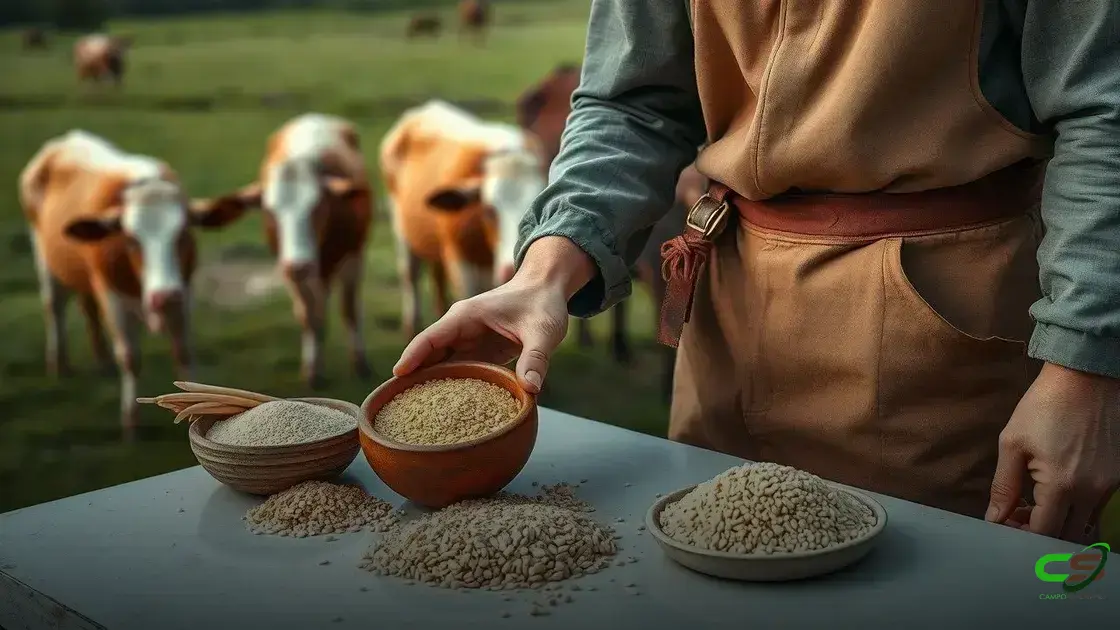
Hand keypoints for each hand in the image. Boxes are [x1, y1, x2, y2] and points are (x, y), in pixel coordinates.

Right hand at [393, 237, 595, 393]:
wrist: (548, 289)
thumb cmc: (542, 302)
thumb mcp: (542, 330)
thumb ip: (536, 358)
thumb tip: (530, 389)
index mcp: (466, 316)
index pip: (431, 338)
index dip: (413, 356)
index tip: (397, 376)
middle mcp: (461, 328)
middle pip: (430, 355)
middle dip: (415, 377)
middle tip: (401, 406)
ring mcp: (469, 341)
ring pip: (443, 365)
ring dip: (432, 385)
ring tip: (418, 413)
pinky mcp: (480, 352)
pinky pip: (461, 371)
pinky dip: (454, 387)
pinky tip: (448, 410)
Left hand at [986, 362, 1119, 541]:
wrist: (1085, 378)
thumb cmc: (1043, 406)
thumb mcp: (1013, 444)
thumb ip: (1004, 486)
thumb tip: (995, 518)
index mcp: (1062, 486)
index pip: (1043, 532)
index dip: (1021, 535)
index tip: (1005, 524)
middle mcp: (1092, 492)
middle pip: (1067, 535)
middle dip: (1040, 533)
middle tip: (1018, 517)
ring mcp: (1110, 485)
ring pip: (1085, 523)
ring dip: (1060, 523)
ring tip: (1036, 505)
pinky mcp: (1118, 476)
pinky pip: (1098, 507)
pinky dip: (1077, 509)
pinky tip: (1058, 493)